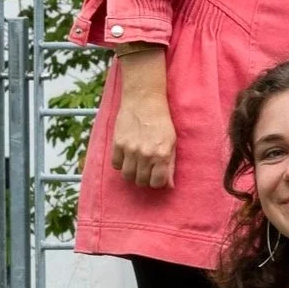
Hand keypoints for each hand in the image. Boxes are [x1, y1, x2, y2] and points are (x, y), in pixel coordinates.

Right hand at [111, 47, 176, 189]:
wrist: (144, 102)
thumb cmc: (162, 122)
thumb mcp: (172, 143)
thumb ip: (170, 165)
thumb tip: (170, 185)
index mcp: (162, 155)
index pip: (157, 183)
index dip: (157, 183)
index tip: (157, 177)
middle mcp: (145, 155)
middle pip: (141, 181)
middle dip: (145, 179)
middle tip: (147, 171)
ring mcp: (130, 150)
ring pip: (127, 176)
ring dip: (132, 174)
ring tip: (137, 166)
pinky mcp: (117, 144)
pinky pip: (115, 165)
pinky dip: (121, 165)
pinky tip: (127, 158)